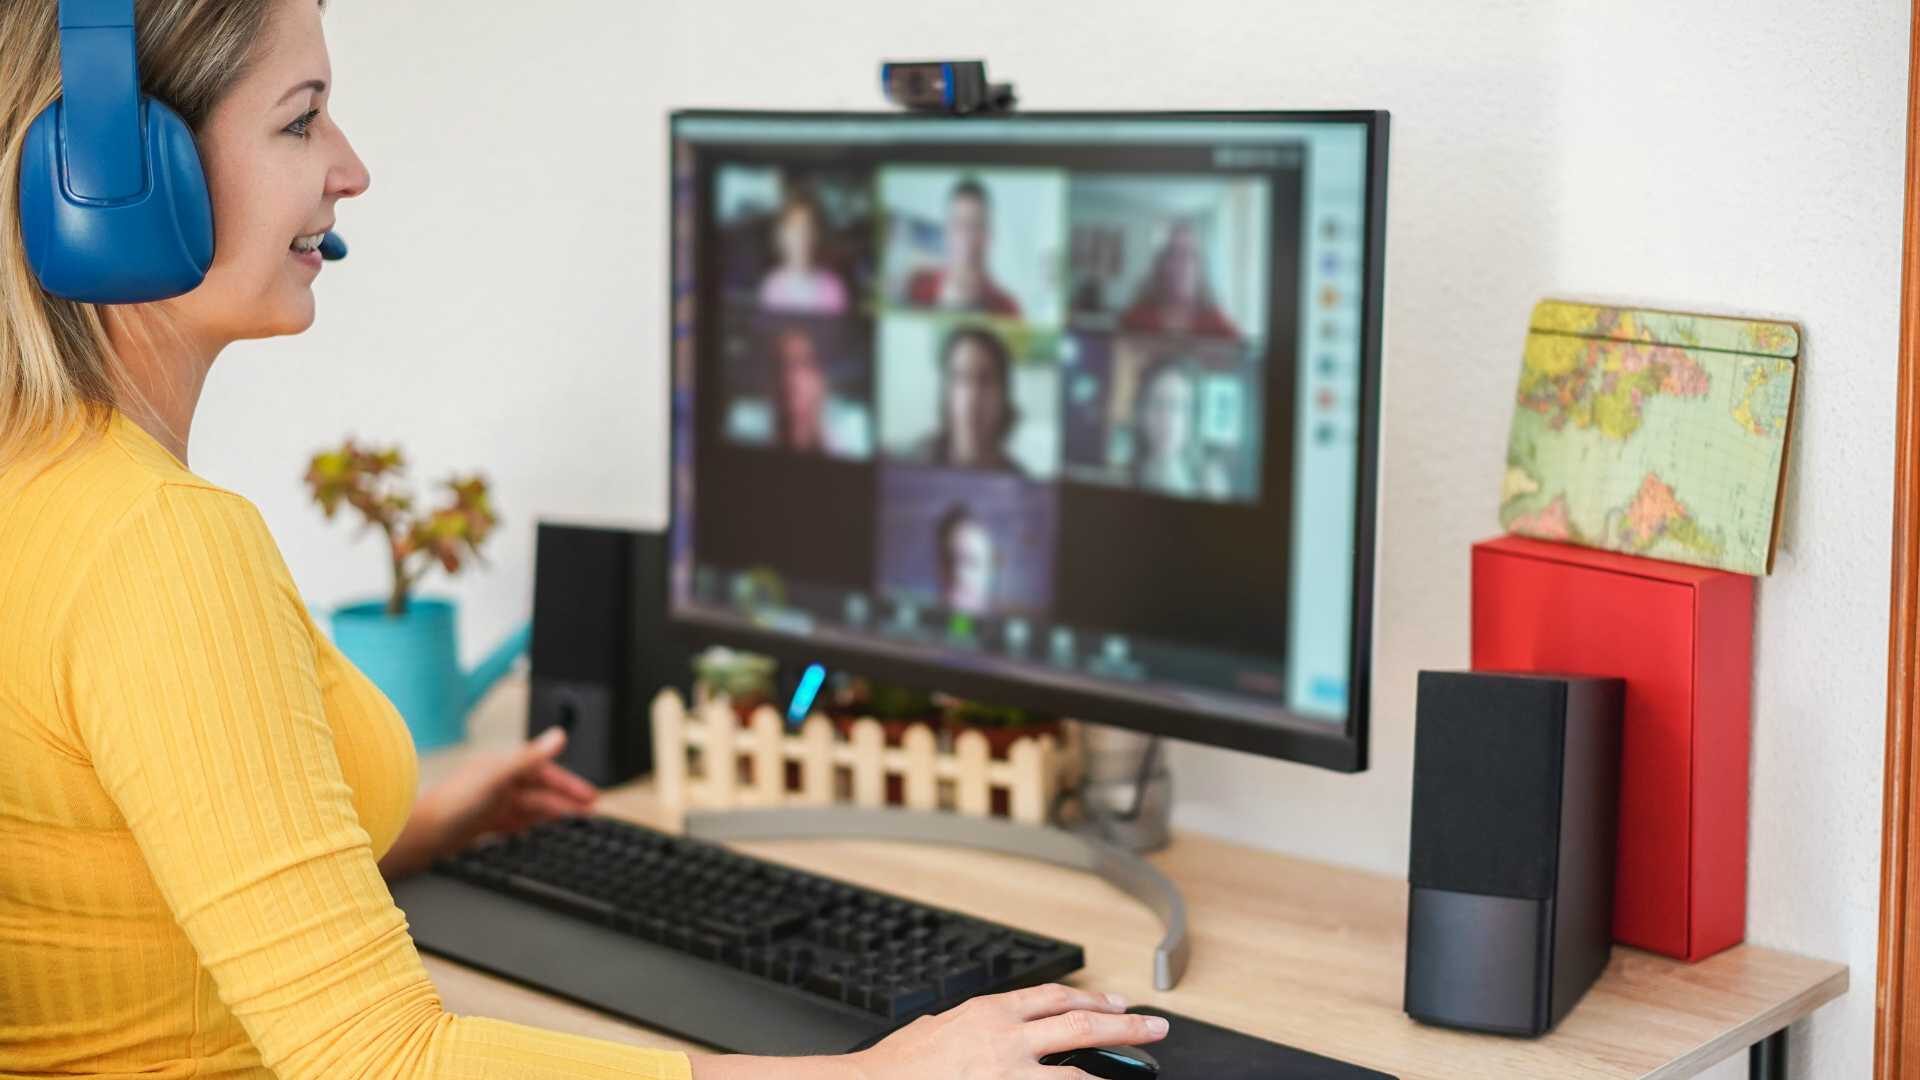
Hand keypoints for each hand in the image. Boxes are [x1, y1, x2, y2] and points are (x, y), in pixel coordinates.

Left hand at [380, 728, 596, 878]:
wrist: (420, 835)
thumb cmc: (453, 804)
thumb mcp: (498, 777)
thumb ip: (530, 757)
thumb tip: (558, 735)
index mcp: (502, 766)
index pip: (544, 772)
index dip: (569, 784)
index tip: (590, 796)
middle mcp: (497, 783)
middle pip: (540, 792)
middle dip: (566, 802)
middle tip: (590, 814)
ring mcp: (490, 804)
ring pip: (530, 809)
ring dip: (553, 816)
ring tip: (574, 826)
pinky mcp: (482, 824)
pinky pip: (515, 824)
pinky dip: (532, 827)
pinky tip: (543, 834)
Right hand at [851, 984, 1168, 1077]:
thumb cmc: (897, 1066)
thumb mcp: (938, 1028)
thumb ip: (972, 1025)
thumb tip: (988, 1028)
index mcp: (990, 1014)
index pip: (1055, 999)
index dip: (1093, 1001)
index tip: (1116, 1005)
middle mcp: (1006, 1042)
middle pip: (1081, 1027)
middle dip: (1125, 1027)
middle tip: (1156, 1027)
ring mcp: (1009, 1076)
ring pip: (1078, 1072)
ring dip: (1114, 1070)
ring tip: (1143, 1067)